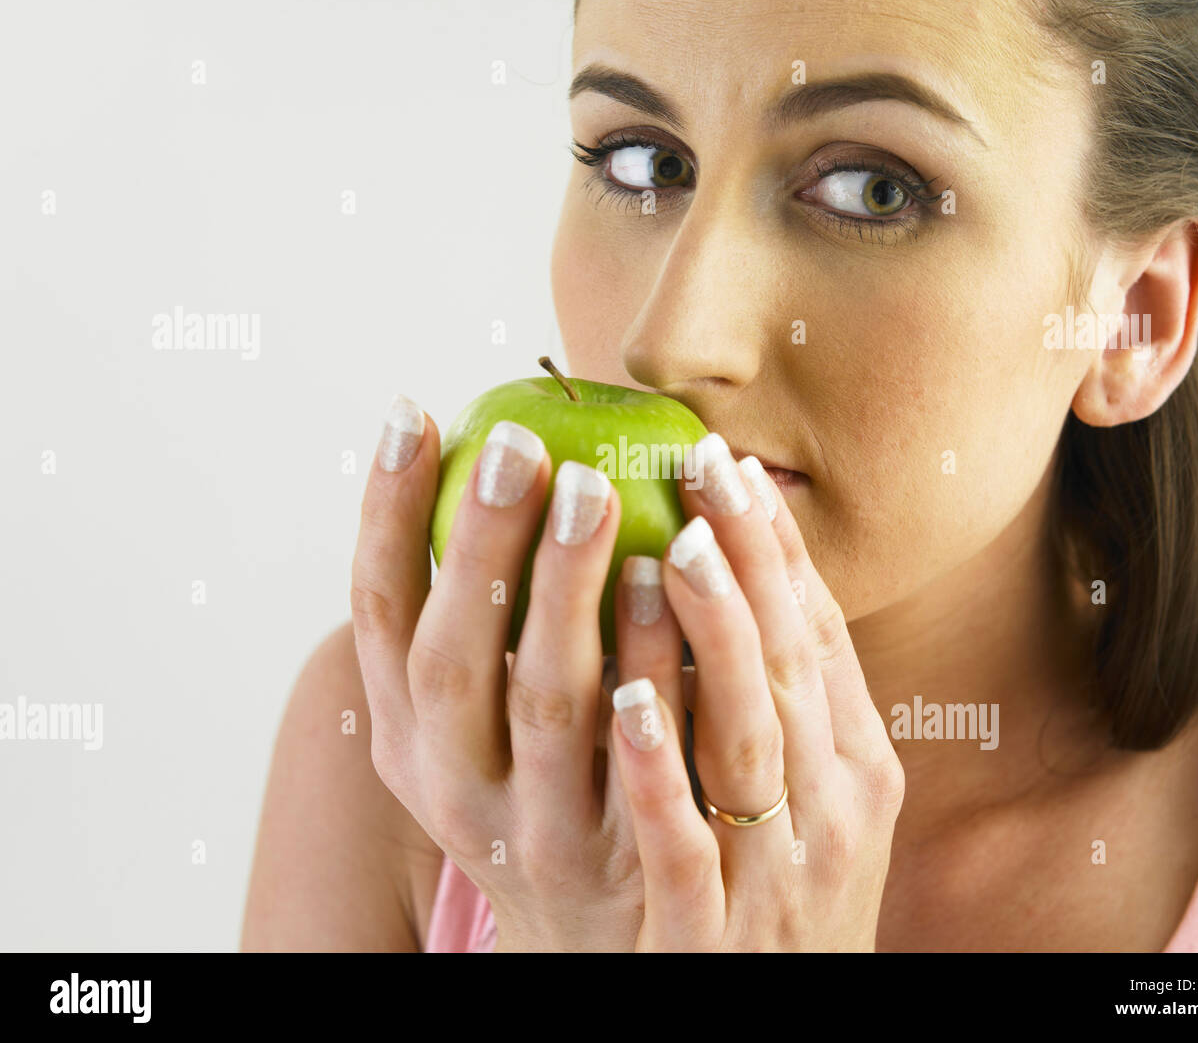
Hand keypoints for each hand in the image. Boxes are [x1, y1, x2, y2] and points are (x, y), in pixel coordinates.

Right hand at [349, 397, 686, 950]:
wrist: (586, 936)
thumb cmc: (534, 783)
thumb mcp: (474, 722)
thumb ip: (472, 622)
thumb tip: (477, 461)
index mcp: (408, 736)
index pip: (378, 615)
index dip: (386, 514)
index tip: (413, 413)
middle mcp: (456, 785)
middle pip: (455, 655)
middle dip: (484, 544)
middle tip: (525, 444)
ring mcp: (539, 827)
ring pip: (546, 704)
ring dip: (566, 594)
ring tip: (602, 494)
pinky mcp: (624, 856)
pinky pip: (636, 765)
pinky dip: (647, 679)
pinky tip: (667, 591)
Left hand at [607, 436, 905, 950]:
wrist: (774, 1020)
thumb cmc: (778, 886)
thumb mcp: (812, 792)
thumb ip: (786, 693)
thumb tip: (736, 561)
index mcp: (856, 766)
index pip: (817, 637)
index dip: (778, 548)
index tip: (728, 461)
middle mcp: (830, 812)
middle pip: (791, 669)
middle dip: (752, 566)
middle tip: (704, 472)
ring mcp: (778, 874)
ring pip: (748, 742)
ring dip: (717, 641)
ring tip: (678, 551)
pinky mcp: (714, 932)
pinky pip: (689, 844)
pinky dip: (666, 771)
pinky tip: (629, 702)